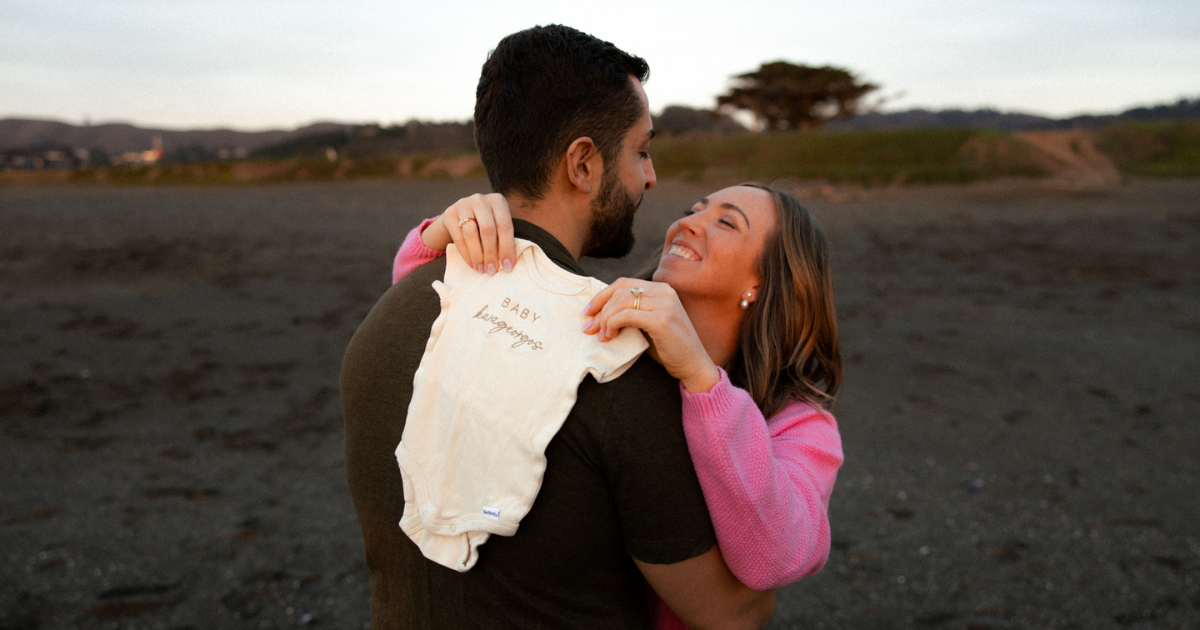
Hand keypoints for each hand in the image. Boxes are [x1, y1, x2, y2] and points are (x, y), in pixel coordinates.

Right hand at [421, 193, 515, 274]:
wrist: (462, 213)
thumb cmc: (487, 223)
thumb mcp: (498, 223)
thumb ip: (503, 237)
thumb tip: (507, 263)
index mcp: (498, 200)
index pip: (505, 225)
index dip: (507, 248)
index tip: (508, 267)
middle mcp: (480, 199)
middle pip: (487, 229)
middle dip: (491, 253)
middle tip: (492, 270)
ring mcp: (463, 204)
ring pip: (470, 233)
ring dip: (477, 255)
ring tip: (482, 269)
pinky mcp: (450, 214)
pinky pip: (458, 237)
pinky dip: (466, 254)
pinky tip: (472, 264)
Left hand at [583, 279, 720, 392]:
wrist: (694, 365)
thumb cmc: (669, 348)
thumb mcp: (649, 323)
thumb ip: (633, 312)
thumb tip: (601, 311)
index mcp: (661, 290)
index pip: (623, 283)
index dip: (602, 296)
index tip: (588, 313)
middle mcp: (664, 292)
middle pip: (619, 291)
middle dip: (599, 309)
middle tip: (589, 328)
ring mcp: (664, 304)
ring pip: (621, 302)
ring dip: (605, 319)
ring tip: (603, 336)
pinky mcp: (661, 320)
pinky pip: (626, 315)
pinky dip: (613, 325)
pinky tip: (611, 337)